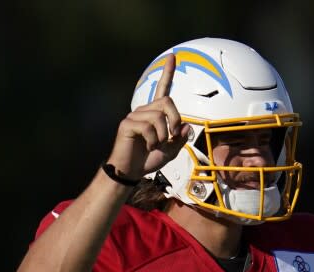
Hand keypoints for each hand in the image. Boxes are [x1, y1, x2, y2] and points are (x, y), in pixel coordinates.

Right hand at [106, 54, 191, 181]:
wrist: (131, 171)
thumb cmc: (148, 159)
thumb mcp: (170, 151)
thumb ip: (180, 139)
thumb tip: (186, 126)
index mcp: (154, 114)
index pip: (162, 89)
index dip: (168, 73)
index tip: (173, 56)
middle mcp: (144, 111)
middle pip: (167, 102)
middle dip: (175, 119)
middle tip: (172, 136)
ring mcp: (134, 117)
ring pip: (159, 117)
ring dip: (163, 135)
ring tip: (155, 145)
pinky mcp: (127, 124)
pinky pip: (148, 127)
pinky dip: (153, 141)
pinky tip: (147, 146)